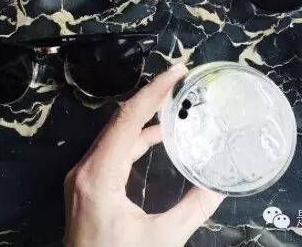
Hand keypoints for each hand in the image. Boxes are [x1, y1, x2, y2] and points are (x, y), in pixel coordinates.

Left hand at [63, 63, 223, 246]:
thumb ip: (192, 211)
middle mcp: (85, 169)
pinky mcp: (88, 185)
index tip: (177, 72)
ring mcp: (83, 177)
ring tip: (173, 103)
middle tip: (178, 80)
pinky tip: (158, 137)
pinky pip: (113, 150)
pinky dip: (136, 138)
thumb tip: (217, 187)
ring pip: (115, 133)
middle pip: (119, 120)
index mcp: (98, 176)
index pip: (127, 119)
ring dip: (143, 117)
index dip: (154, 92)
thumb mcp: (160, 241)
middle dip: (150, 97)